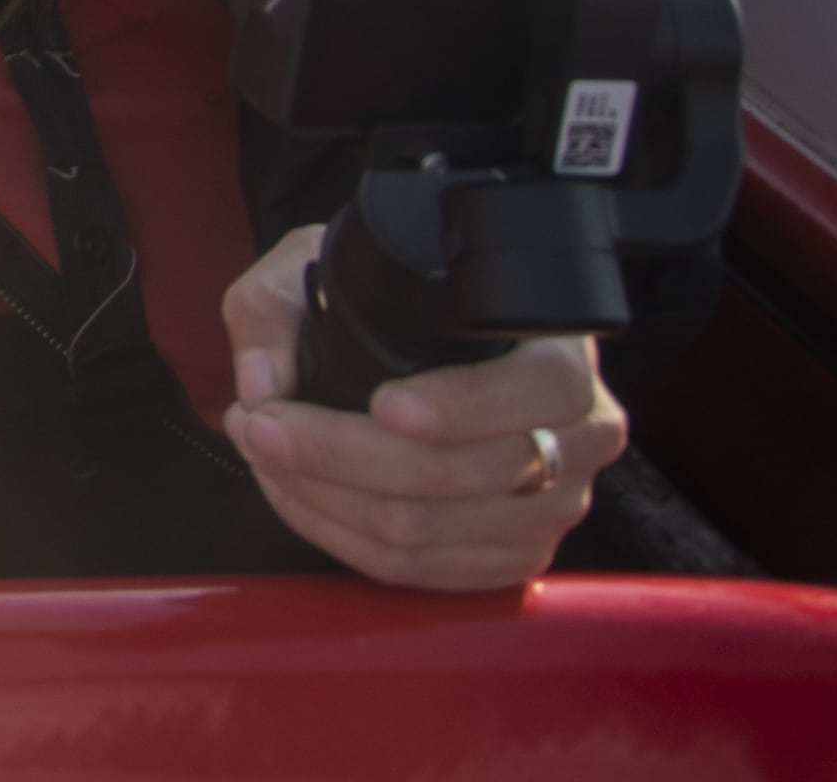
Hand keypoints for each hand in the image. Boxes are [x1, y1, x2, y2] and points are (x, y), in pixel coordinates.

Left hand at [220, 225, 623, 587]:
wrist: (418, 348)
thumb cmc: (382, 301)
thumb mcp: (329, 267)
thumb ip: (278, 308)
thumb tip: (262, 382)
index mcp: (563, 357)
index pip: (542, 389)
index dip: (462, 406)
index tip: (382, 404)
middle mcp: (578, 439)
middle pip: (462, 474)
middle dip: (339, 454)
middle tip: (258, 423)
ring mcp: (551, 508)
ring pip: (429, 531)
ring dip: (324, 499)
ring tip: (261, 453)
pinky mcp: (511, 558)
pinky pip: (419, 569)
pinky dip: (340, 535)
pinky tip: (294, 494)